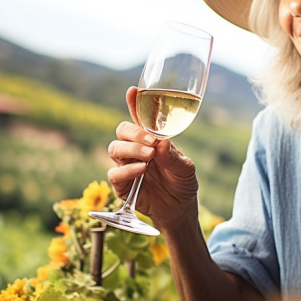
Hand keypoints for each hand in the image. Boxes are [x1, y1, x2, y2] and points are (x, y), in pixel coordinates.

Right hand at [106, 86, 198, 226]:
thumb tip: (162, 142)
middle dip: (134, 132)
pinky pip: (115, 173)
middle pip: (122, 130)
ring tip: (149, 156)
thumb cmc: (182, 183)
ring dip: (131, 149)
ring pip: (115, 148)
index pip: (139, 118)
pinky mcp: (121, 184)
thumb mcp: (185, 168)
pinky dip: (127, 170)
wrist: (180, 209)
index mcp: (151, 139)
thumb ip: (173, 156)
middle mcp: (135, 149)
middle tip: (150, 142)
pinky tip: (141, 170)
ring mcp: (126, 165)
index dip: (134, 103)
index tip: (133, 90)